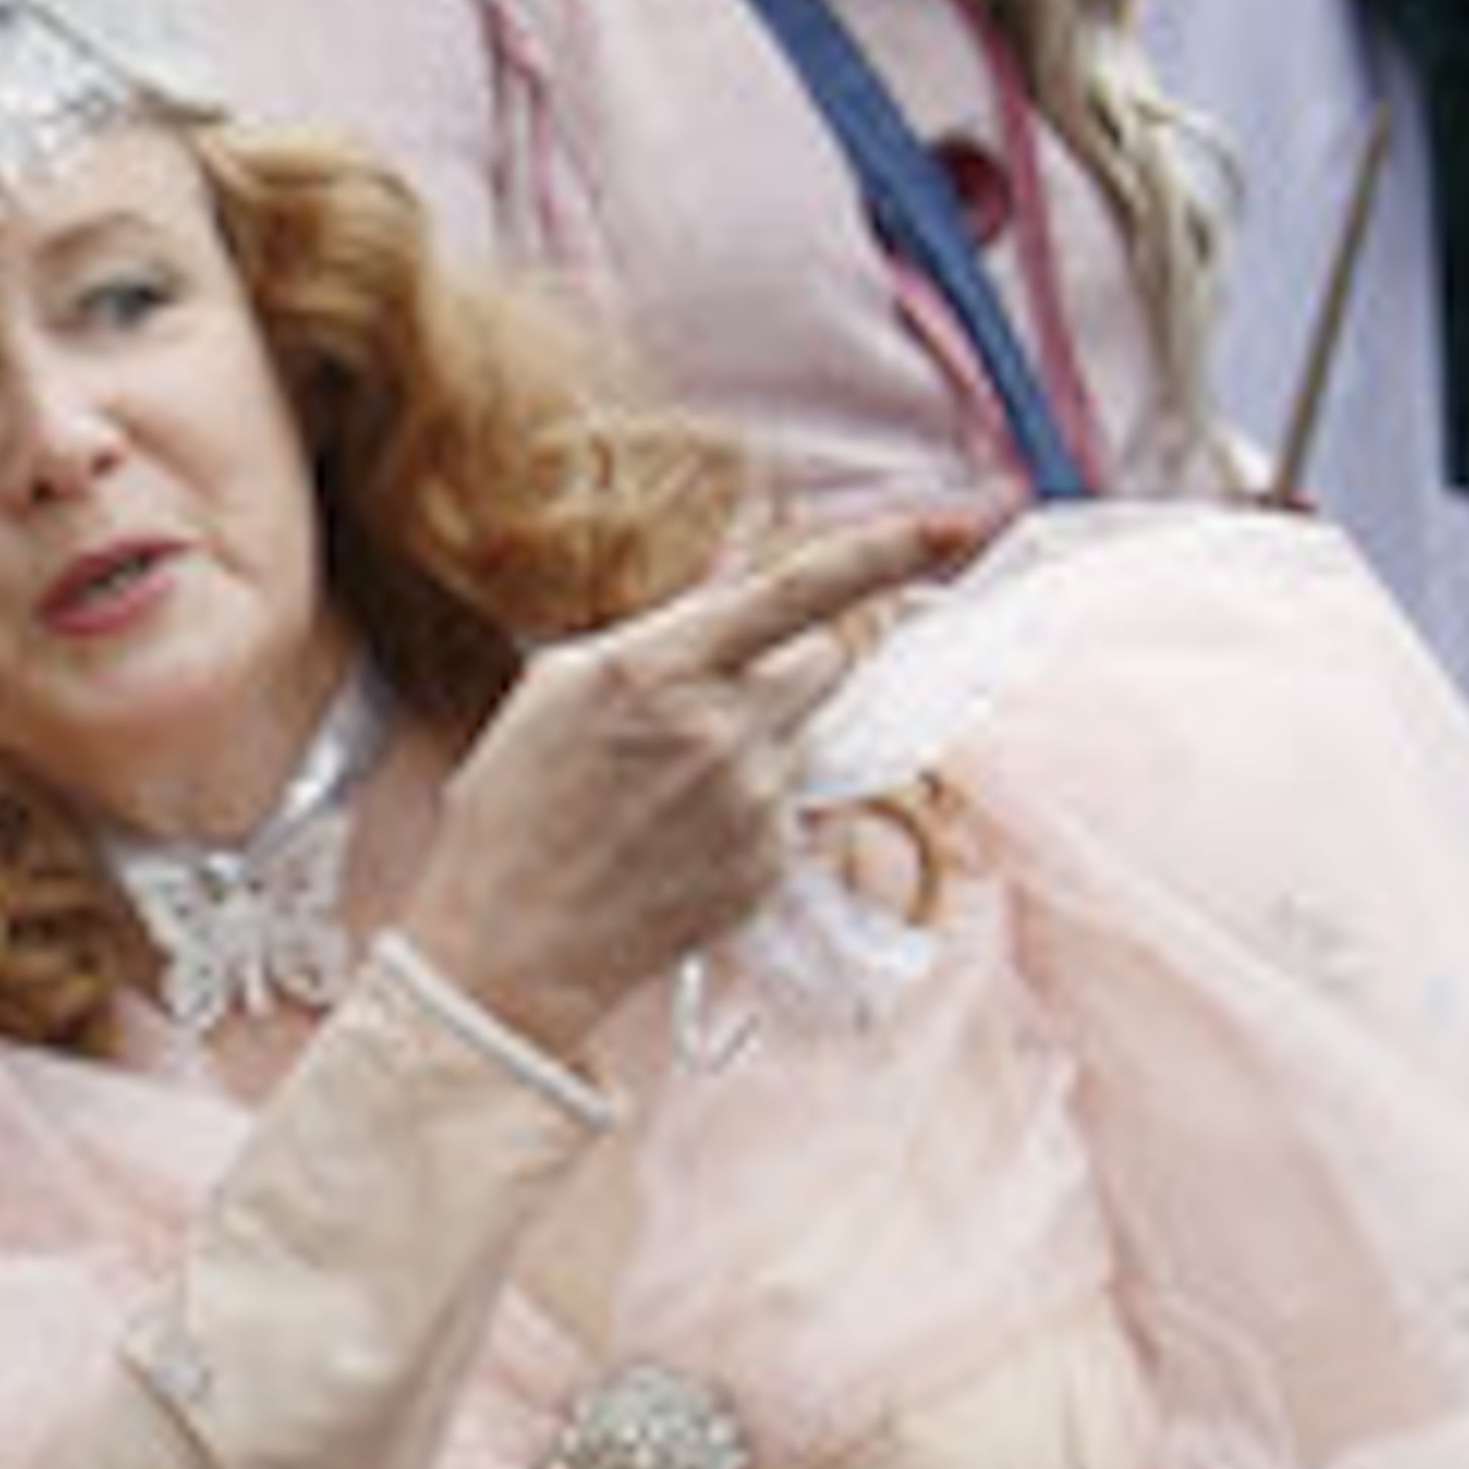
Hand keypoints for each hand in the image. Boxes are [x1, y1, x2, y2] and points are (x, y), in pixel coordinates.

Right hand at [399, 502, 986, 1055]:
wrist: (510, 945)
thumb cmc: (514, 809)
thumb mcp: (559, 688)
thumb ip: (658, 636)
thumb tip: (732, 593)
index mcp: (660, 665)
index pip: (801, 589)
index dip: (889, 549)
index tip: (958, 524)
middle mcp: (722, 727)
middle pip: (824, 658)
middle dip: (788, 664)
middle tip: (715, 702)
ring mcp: (754, 800)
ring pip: (804, 735)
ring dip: (758, 743)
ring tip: (668, 793)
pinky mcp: (770, 861)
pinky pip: (790, 807)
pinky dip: (746, 812)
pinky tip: (675, 842)